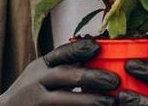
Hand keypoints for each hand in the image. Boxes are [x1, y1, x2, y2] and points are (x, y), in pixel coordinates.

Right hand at [0, 39, 118, 105]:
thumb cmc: (33, 88)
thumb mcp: (42, 72)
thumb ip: (64, 64)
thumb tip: (96, 51)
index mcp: (41, 66)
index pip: (61, 53)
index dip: (79, 49)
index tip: (97, 48)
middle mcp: (37, 82)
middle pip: (66, 76)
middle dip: (91, 77)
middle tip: (114, 81)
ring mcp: (38, 101)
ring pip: (65, 99)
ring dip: (89, 100)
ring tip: (110, 101)